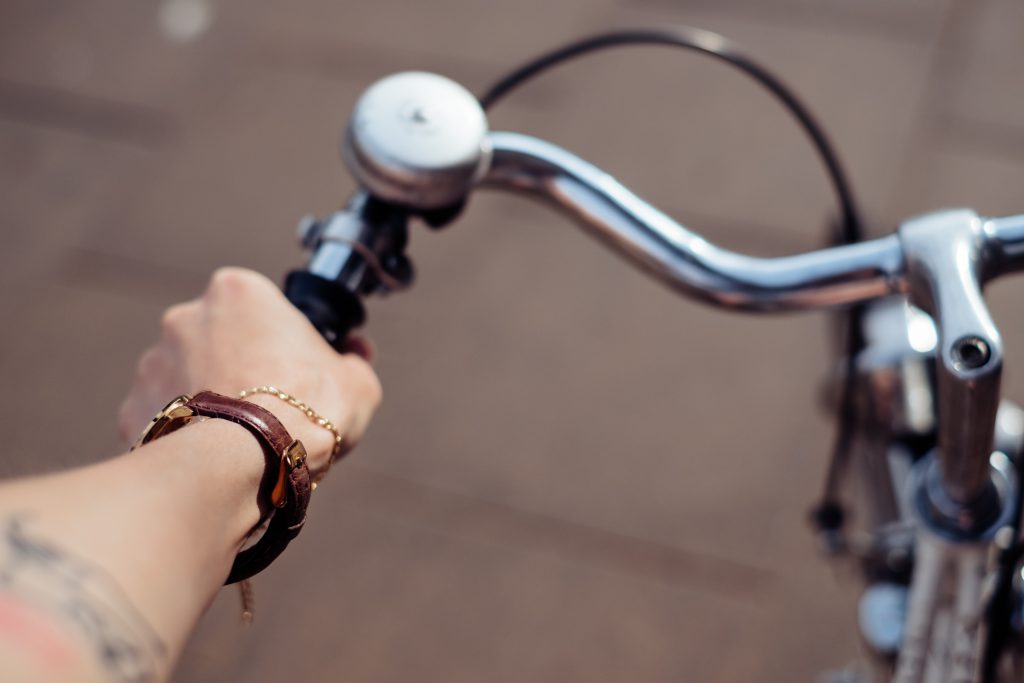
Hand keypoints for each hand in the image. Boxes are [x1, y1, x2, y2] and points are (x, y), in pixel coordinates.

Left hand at [119, 267, 381, 475]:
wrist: (245, 465)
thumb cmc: (306, 410)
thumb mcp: (358, 383)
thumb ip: (354, 360)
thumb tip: (355, 354)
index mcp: (238, 291)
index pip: (262, 307)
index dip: (285, 340)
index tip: (301, 370)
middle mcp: (185, 317)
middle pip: (219, 339)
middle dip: (239, 366)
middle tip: (272, 404)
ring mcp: (152, 364)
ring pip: (188, 379)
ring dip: (209, 399)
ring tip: (242, 439)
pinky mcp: (132, 412)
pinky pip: (165, 420)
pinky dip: (185, 435)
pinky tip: (212, 458)